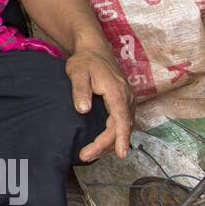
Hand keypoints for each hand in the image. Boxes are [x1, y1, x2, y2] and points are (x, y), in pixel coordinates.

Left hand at [69, 47, 134, 161]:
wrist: (95, 49)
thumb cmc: (85, 61)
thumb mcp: (77, 72)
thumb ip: (79, 90)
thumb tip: (83, 110)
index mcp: (117, 92)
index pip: (121, 120)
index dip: (120, 138)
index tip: (120, 154)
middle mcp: (127, 98)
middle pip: (122, 128)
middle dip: (106, 145)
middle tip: (85, 156)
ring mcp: (127, 101)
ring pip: (124, 127)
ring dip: (110, 143)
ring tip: (89, 154)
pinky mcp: (124, 103)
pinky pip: (123, 123)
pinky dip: (114, 135)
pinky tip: (101, 144)